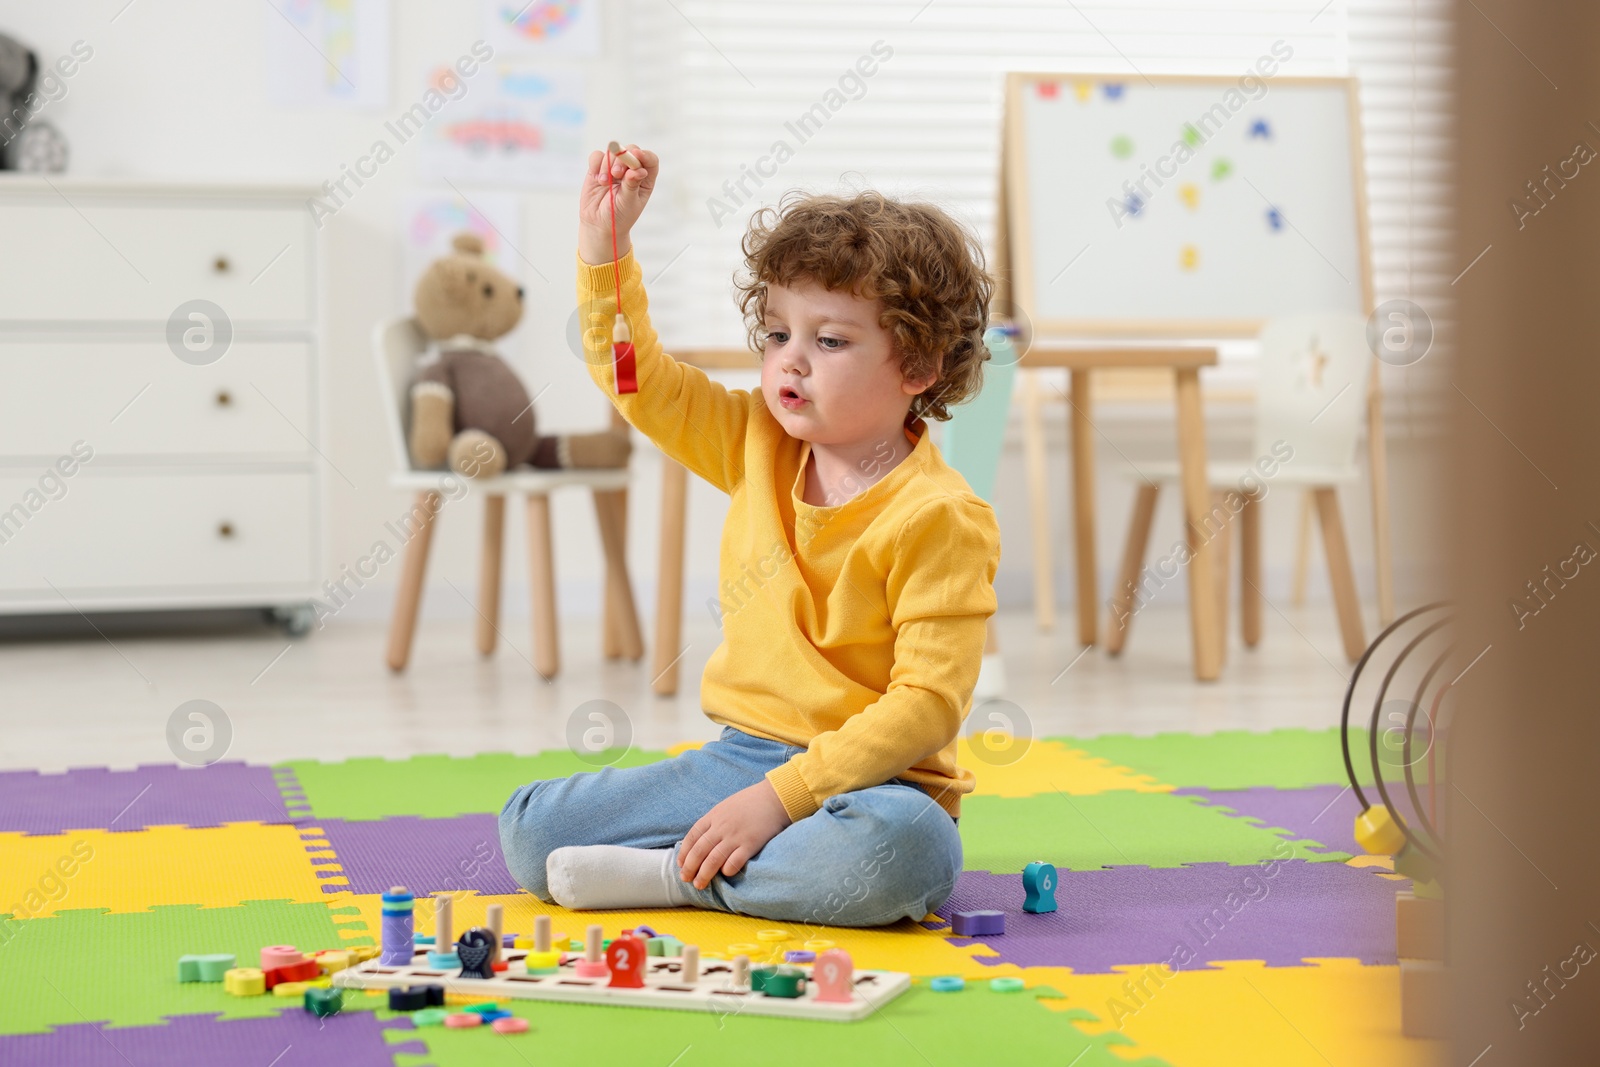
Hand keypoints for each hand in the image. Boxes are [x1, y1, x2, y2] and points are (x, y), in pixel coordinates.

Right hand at [578, 143, 656, 264]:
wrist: (598, 224)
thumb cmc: (619, 217)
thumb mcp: (629, 203)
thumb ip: (632, 185)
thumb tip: (639, 170)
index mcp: (645, 179)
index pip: (650, 160)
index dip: (645, 155)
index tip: (636, 155)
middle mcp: (631, 170)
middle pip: (631, 150)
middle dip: (623, 159)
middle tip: (617, 174)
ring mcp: (614, 168)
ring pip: (613, 152)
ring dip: (607, 165)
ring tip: (605, 183)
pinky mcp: (598, 168)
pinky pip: (597, 156)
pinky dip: (596, 164)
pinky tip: (598, 179)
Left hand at [677, 778, 791, 889]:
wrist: (774, 797)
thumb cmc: (750, 802)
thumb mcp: (726, 806)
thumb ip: (714, 821)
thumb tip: (702, 840)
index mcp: (714, 816)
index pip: (692, 837)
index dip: (684, 852)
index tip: (681, 864)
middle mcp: (721, 827)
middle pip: (699, 851)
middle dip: (690, 868)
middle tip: (685, 879)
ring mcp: (735, 836)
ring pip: (713, 860)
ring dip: (704, 874)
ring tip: (700, 885)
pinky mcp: (750, 844)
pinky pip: (734, 861)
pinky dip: (727, 869)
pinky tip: (725, 874)